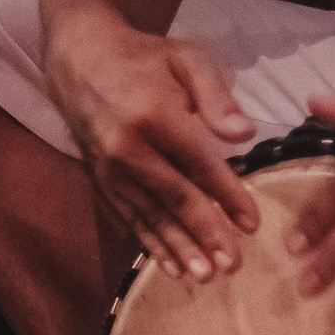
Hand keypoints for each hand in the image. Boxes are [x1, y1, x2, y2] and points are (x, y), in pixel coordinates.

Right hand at [49, 11, 258, 280]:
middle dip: (204, 234)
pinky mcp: (100, 181)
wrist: (81, 58)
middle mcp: (127, 147)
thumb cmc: (144, 58)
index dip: (228, 196)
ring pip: (149, 215)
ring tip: (203, 277)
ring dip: (178, 249)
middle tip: (231, 265)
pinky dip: (150, 244)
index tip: (253, 224)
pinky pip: (128, 217)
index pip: (199, 164)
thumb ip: (216, 97)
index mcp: (153, 115)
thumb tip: (245, 134)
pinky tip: (170, 267)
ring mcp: (109, 168)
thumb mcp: (187, 59)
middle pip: (173, 198)